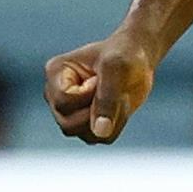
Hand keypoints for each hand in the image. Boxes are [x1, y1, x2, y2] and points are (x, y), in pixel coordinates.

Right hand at [43, 27, 157, 144]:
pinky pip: (102, 137)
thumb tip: (100, 132)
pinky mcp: (87, 124)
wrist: (136, 58)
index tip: (101, 78)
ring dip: (112, 117)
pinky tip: (122, 104)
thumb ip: (106, 98)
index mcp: (56, 73)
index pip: (63, 101)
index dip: (88, 96)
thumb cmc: (123, 54)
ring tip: (119, 94)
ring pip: (86, 134)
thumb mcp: (117, 67)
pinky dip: (118, 123)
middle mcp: (56, 95)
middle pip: (69, 124)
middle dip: (99, 110)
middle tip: (115, 88)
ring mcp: (70, 113)